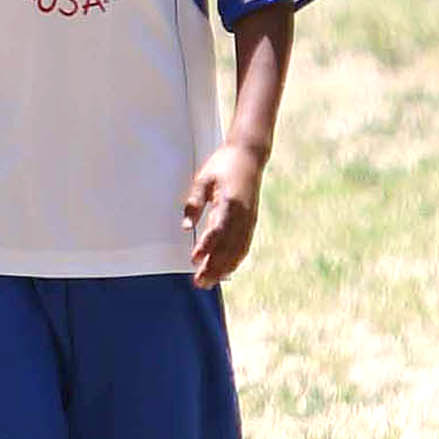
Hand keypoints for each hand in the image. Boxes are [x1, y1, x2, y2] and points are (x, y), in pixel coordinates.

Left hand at [183, 142, 263, 287]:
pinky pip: (245, 245)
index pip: (217, 231)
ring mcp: (249, 219)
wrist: (249, 156)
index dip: (206, 247)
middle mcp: (242, 214)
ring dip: (225, 268)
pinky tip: (228, 270)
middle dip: (214, 266)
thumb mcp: (202, 179)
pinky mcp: (252, 221)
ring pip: (238, 250)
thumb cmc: (223, 165)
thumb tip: (186, 227)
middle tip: (200, 282)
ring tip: (211, 281)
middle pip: (228, 247)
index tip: (194, 259)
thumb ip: (194, 203)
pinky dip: (236, 260)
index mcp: (229, 202)